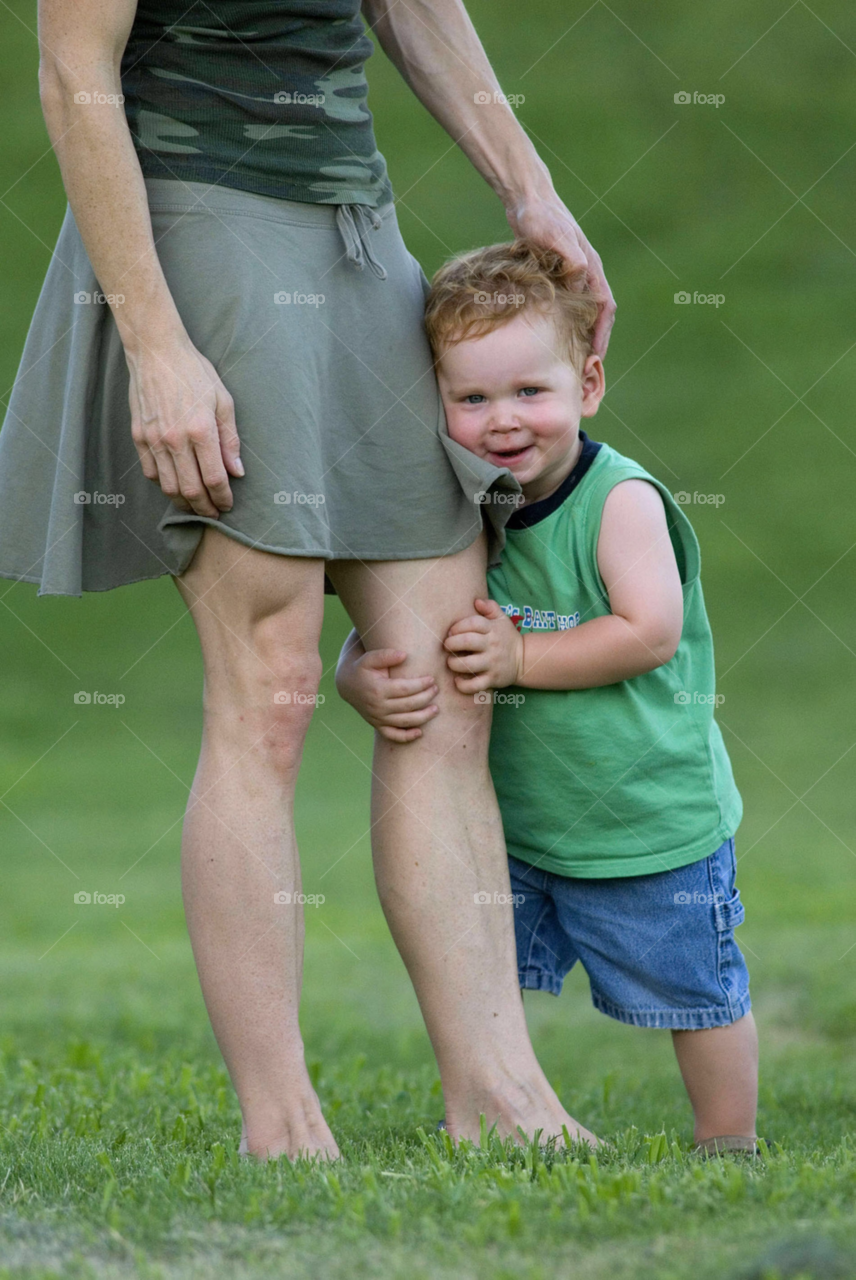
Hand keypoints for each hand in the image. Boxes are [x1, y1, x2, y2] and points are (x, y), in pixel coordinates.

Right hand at [127, 334, 243, 516]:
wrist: (156, 352)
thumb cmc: (194, 372)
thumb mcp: (223, 401)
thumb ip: (230, 439)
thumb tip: (237, 471)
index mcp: (200, 431)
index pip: (214, 479)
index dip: (223, 498)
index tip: (228, 505)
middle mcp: (175, 440)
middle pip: (191, 490)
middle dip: (204, 508)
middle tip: (213, 513)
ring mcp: (154, 440)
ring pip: (168, 487)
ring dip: (184, 502)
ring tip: (195, 505)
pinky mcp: (139, 436)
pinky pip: (151, 472)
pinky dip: (163, 484)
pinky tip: (175, 485)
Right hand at [337, 647, 438, 742]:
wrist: (348, 684)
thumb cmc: (363, 668)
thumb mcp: (370, 658)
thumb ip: (386, 655)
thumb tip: (404, 655)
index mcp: (378, 690)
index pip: (405, 689)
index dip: (421, 685)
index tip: (431, 679)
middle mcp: (378, 707)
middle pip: (408, 705)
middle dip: (426, 697)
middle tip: (436, 690)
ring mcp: (378, 718)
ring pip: (404, 722)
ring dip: (423, 717)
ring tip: (436, 709)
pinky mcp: (377, 725)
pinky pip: (393, 735)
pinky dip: (406, 737)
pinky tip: (420, 732)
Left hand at [443, 598, 523, 693]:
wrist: (524, 659)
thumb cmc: (506, 637)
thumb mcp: (502, 619)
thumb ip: (490, 607)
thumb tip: (477, 601)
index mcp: (492, 629)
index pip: (473, 623)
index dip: (458, 626)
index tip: (451, 632)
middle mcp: (492, 646)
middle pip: (467, 642)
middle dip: (451, 643)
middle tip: (446, 646)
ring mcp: (492, 664)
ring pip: (468, 664)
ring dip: (454, 663)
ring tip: (450, 662)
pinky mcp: (493, 680)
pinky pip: (475, 685)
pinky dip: (463, 685)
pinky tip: (457, 680)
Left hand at [506, 195, 615, 359]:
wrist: (527, 198)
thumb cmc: (540, 216)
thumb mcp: (555, 237)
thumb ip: (571, 260)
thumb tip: (580, 286)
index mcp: (590, 266)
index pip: (605, 307)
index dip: (602, 333)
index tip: (596, 355)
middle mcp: (585, 271)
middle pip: (598, 312)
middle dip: (595, 338)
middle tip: (585, 364)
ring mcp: (572, 272)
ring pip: (583, 309)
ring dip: (581, 331)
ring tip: (571, 354)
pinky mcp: (556, 271)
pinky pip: (566, 302)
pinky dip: (565, 320)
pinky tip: (552, 334)